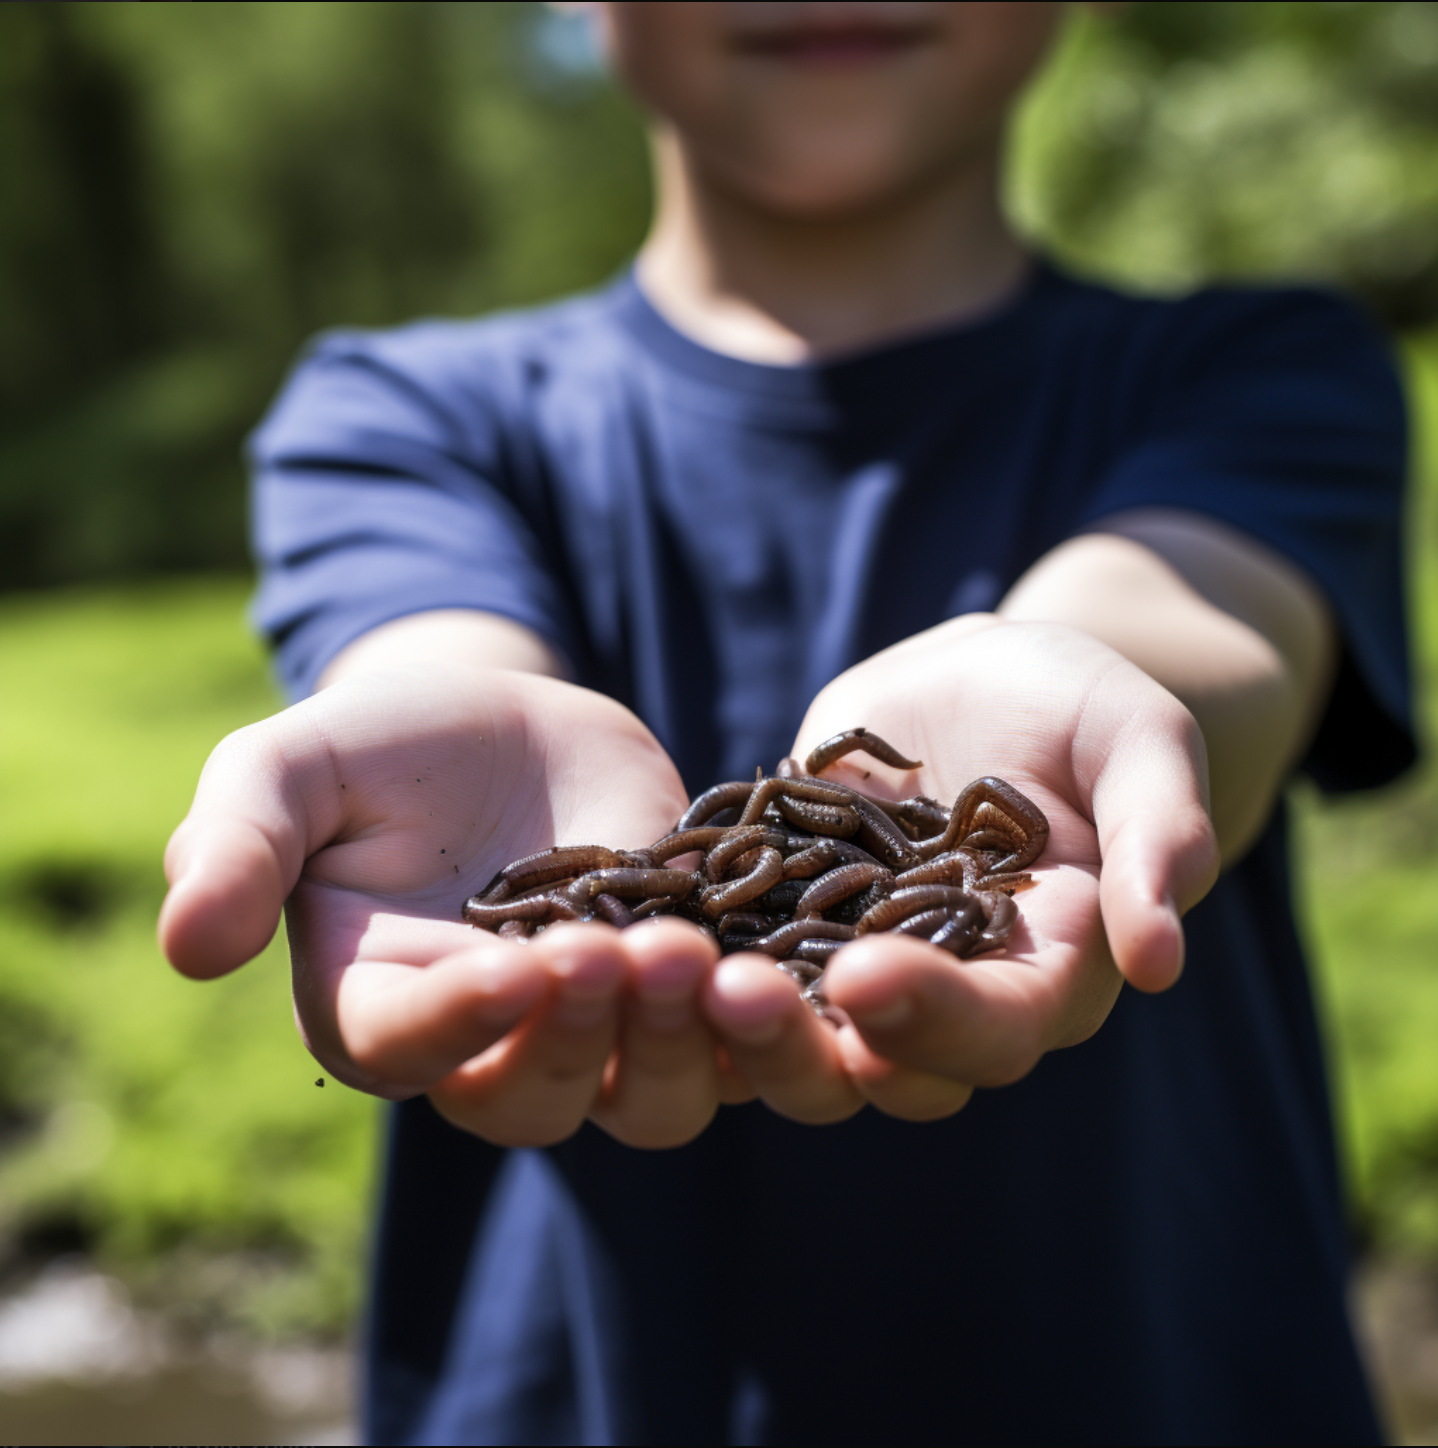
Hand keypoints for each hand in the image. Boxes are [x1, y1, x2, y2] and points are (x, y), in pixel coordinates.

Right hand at [159, 663, 736, 1147]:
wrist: (504, 726)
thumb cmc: (381, 750)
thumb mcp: (290, 768)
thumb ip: (238, 843)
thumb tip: (188, 948)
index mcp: (379, 1004)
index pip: (409, 1048)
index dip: (459, 1022)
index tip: (512, 963)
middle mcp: (490, 1045)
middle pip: (532, 1103)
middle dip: (578, 1040)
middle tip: (623, 951)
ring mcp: (599, 1027)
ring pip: (646, 1101)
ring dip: (679, 1046)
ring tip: (703, 955)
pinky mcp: (688, 989)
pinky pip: (735, 1043)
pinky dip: (759, 1024)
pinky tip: (784, 965)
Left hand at [699, 615, 1219, 1124]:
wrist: (982, 676)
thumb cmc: (1079, 703)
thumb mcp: (1138, 737)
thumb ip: (1158, 834)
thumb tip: (1161, 961)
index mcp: (1050, 968)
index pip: (1006, 1025)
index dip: (943, 1016)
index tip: (873, 977)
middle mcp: (954, 990)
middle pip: (892, 1060)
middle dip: (816, 1043)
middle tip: (743, 999)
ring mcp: (864, 961)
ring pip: (804, 1034)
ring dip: (738, 1025)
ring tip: (671, 978)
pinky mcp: (790, 920)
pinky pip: (740, 957)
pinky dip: (692, 957)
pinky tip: (629, 931)